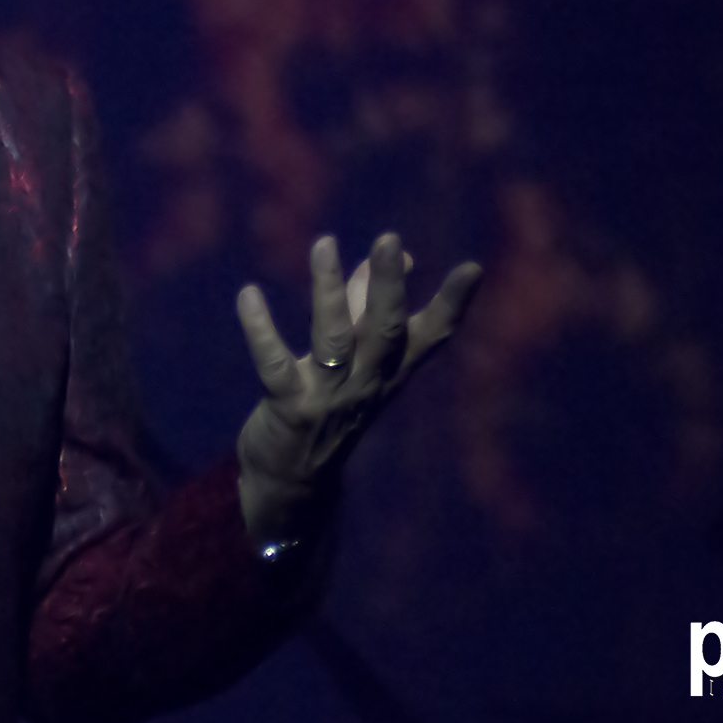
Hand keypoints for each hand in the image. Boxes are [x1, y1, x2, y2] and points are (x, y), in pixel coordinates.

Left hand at [234, 233, 481, 542]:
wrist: (292, 483)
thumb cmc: (328, 407)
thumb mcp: (357, 360)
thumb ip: (370, 303)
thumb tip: (402, 255)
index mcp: (389, 371)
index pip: (431, 336)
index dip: (453, 304)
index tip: (473, 268)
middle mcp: (367, 382)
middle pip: (386, 331)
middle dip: (388, 285)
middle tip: (389, 239)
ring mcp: (329, 397)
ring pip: (334, 340)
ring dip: (329, 291)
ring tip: (324, 244)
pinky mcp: (290, 407)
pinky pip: (275, 365)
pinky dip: (261, 330)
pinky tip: (249, 294)